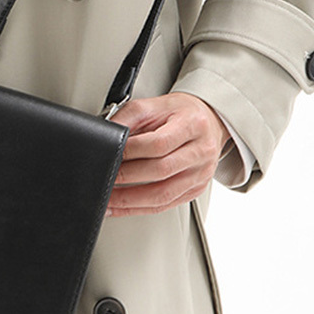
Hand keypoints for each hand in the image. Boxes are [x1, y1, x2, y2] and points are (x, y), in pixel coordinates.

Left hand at [105, 92, 230, 216]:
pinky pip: (165, 205)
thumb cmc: (180, 113)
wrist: (207, 122)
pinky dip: (139, 209)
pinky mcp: (195, 190)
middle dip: (127, 177)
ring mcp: (200, 174)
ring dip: (130, 200)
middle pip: (161, 170)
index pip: (159, 143)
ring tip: (108, 199)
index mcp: (192, 125)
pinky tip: (122, 207)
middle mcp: (201, 151)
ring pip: (163, 195)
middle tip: (105, 177)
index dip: (132, 151)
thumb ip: (128, 117)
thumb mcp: (154, 105)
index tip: (111, 154)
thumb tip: (106, 134)